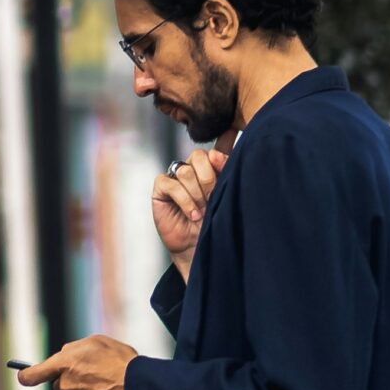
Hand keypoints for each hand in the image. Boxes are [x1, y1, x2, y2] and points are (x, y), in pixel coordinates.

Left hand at [17, 335, 137, 389]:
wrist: (141, 386)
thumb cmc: (121, 360)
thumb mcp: (97, 342)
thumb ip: (74, 349)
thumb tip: (63, 356)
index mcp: (66, 363)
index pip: (35, 373)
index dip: (27, 376)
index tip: (24, 377)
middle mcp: (67, 384)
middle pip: (58, 385)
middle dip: (68, 380)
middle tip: (89, 372)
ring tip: (104, 383)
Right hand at [151, 144, 227, 275]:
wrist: (199, 249)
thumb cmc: (214, 225)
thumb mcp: (226, 198)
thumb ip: (226, 173)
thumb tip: (226, 146)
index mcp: (213, 167)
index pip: (219, 144)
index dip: (225, 140)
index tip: (228, 151)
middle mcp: (194, 168)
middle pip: (200, 156)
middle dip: (209, 178)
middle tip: (213, 198)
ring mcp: (176, 176)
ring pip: (186, 171)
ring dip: (197, 194)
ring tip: (202, 211)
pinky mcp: (161, 187)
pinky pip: (172, 184)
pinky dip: (184, 200)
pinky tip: (192, 214)